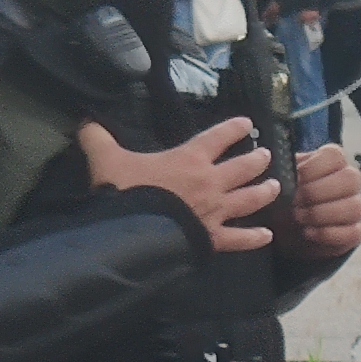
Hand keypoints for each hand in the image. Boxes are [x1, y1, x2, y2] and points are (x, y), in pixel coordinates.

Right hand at [79, 115, 277, 252]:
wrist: (132, 232)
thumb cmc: (124, 192)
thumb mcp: (105, 159)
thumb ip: (98, 138)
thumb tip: (85, 122)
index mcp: (189, 159)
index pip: (218, 138)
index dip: (234, 129)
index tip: (247, 124)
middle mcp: (210, 182)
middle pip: (242, 168)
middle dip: (256, 160)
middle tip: (266, 156)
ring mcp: (215, 212)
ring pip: (249, 200)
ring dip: (263, 192)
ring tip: (275, 186)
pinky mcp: (213, 238)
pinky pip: (239, 239)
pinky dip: (254, 238)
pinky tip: (267, 236)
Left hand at [278, 142, 360, 262]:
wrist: (288, 229)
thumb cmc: (284, 198)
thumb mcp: (280, 181)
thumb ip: (284, 171)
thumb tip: (282, 169)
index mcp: (332, 161)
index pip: (335, 155)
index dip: (313, 168)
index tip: (295, 179)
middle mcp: (350, 181)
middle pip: (350, 179)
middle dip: (317, 192)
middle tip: (295, 202)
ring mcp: (356, 207)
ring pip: (355, 206)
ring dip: (322, 214)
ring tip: (299, 218)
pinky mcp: (355, 232)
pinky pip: (354, 232)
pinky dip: (328, 233)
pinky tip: (308, 232)